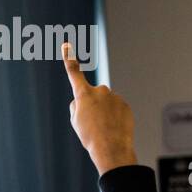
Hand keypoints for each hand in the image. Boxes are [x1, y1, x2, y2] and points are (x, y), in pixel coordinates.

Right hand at [61, 41, 135, 174]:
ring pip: (105, 103)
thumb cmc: (89, 135)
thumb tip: (86, 100)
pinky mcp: (125, 104)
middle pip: (92, 95)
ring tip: (103, 128)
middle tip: (91, 122)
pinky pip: (117, 109)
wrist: (111, 147)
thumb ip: (77, 105)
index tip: (66, 44)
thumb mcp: (75, 120)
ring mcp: (114, 97)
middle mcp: (100, 91)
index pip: (73, 72)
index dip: (69, 58)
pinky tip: (113, 128)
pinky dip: (114, 117)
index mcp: (83, 94)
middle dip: (91, 105)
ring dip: (104, 113)